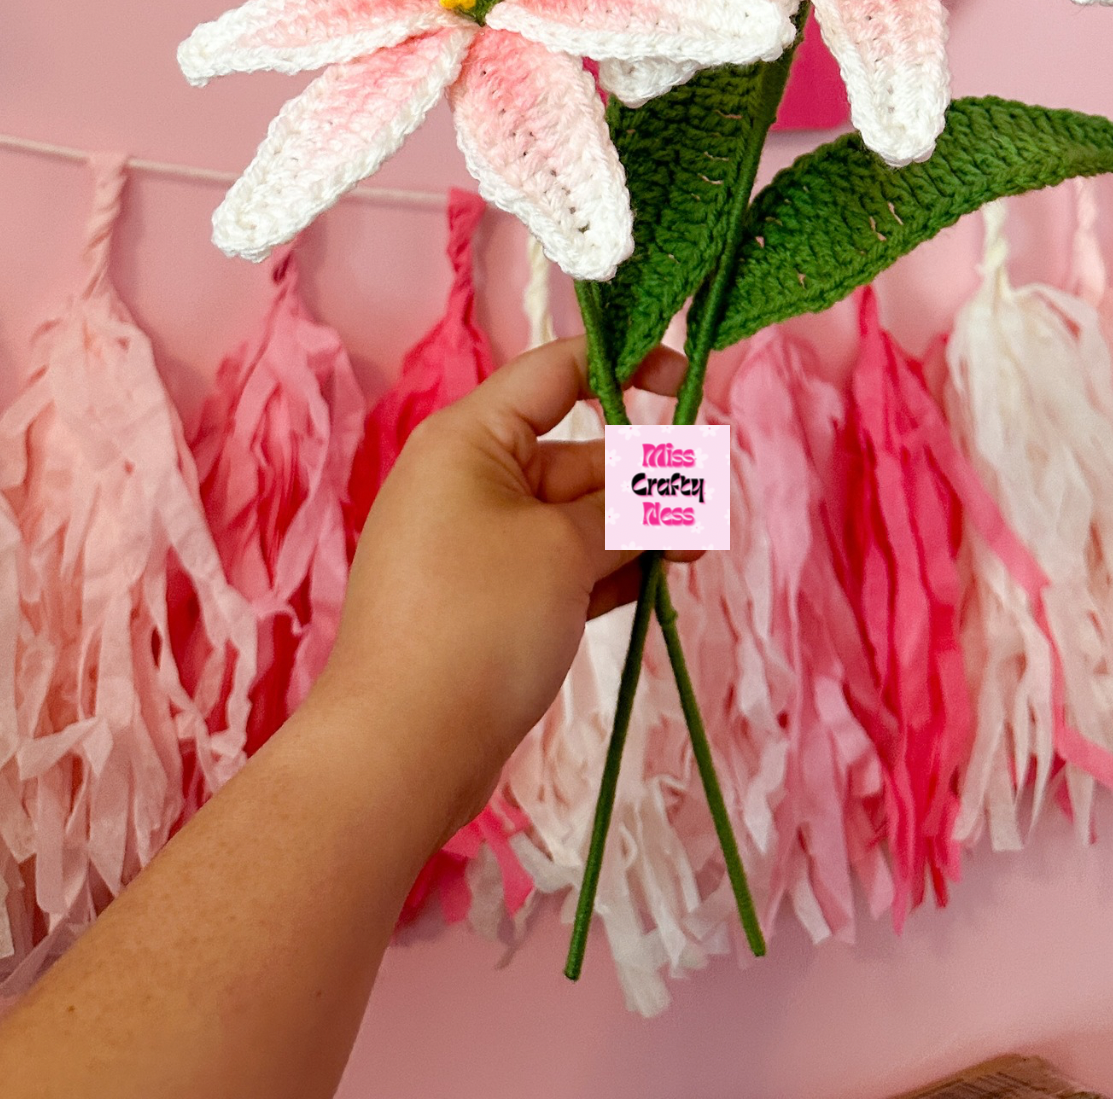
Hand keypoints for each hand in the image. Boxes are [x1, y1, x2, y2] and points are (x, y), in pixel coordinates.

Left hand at [305, 336, 687, 845]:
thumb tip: (676, 481)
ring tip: (696, 555)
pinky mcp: (486, 601)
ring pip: (574, 517)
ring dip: (636, 531)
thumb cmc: (478, 622)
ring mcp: (475, 544)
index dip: (626, 364)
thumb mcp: (566, 549)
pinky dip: (604, 571)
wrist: (401, 749)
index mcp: (470, 439)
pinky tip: (654, 587)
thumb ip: (630, 506)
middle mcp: (468, 479)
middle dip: (646, 479)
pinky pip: (557, 565)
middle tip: (711, 511)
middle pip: (577, 455)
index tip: (686, 379)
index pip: (557, 371)